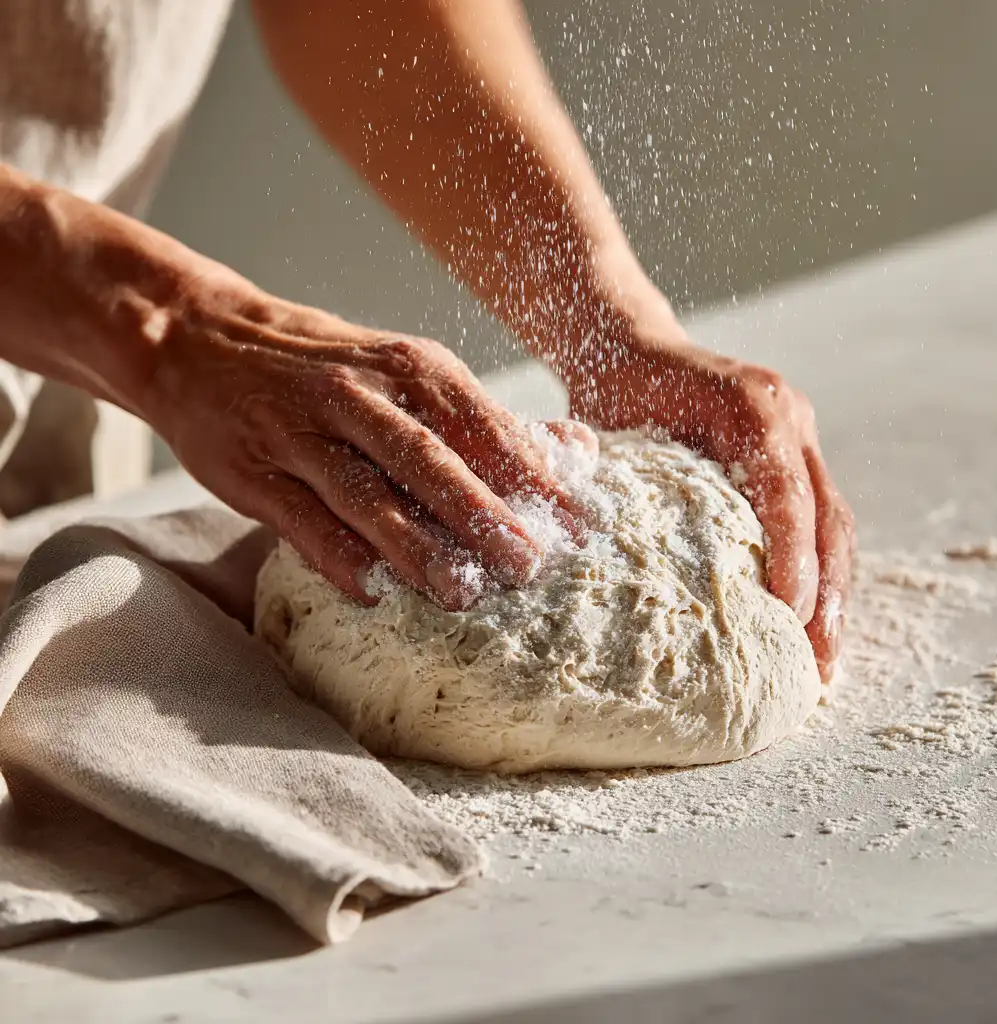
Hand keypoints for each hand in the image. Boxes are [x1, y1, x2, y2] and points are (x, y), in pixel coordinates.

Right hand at [145, 286, 586, 609]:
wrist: (202, 340)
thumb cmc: (330, 368)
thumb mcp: (408, 370)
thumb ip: (487, 417)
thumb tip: (576, 448)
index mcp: (411, 368)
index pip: (486, 426)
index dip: (535, 478)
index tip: (580, 528)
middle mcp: (360, 395)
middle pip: (430, 459)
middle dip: (483, 513)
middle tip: (529, 565)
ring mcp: (301, 432)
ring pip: (366, 493)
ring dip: (415, 544)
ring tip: (460, 592)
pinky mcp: (253, 470)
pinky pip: (300, 518)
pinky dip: (336, 555)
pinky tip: (370, 589)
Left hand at [565, 326, 854, 682]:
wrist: (632, 348)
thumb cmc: (613, 391)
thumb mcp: (614, 432)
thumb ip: (631, 488)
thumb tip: (627, 576)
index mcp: (752, 407)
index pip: (787, 494)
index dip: (792, 557)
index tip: (788, 614)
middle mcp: (790, 418)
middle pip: (827, 515)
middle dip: (829, 593)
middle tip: (820, 660)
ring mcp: (800, 436)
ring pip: (834, 522)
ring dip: (835, 593)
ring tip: (825, 656)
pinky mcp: (796, 457)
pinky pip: (819, 518)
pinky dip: (819, 572)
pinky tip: (810, 621)